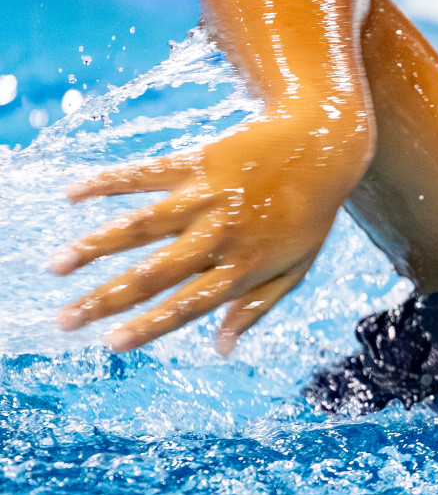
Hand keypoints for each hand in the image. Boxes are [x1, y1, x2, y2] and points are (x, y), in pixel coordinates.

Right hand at [52, 109, 371, 354]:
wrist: (325, 145)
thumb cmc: (309, 214)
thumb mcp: (296, 268)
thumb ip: (256, 308)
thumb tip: (222, 350)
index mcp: (244, 267)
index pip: (188, 305)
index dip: (149, 326)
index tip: (110, 345)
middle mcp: (221, 235)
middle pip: (154, 273)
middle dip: (105, 300)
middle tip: (63, 321)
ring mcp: (206, 197)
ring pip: (141, 225)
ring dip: (94, 246)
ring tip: (56, 266)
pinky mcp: (196, 161)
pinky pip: (144, 174)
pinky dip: (107, 182)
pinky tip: (71, 194)